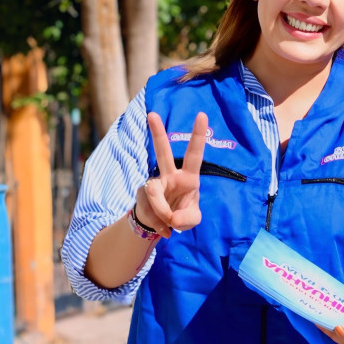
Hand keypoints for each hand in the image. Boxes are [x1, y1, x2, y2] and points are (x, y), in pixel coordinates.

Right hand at [135, 112, 208, 236]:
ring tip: (169, 223)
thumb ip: (188, 218)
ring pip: (154, 191)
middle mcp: (170, 176)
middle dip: (157, 133)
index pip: (194, 154)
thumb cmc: (181, 215)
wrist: (160, 224)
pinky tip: (163, 229)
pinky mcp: (142, 194)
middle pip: (163, 152)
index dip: (198, 136)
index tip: (202, 115)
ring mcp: (154, 184)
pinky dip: (159, 223)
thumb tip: (172, 218)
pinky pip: (150, 209)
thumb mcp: (192, 219)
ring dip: (162, 210)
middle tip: (152, 114)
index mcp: (188, 177)